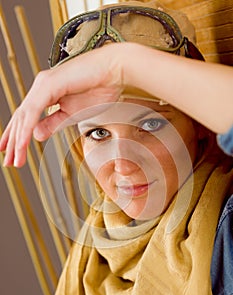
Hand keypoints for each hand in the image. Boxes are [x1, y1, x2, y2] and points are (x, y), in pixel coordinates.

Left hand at [0, 44, 123, 166]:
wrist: (114, 72)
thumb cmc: (98, 89)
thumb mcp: (72, 114)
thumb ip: (53, 123)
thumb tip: (35, 135)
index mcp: (46, 92)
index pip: (26, 117)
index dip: (17, 135)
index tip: (13, 152)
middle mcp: (41, 87)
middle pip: (20, 117)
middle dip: (13, 141)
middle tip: (8, 161)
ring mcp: (43, 84)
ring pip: (24, 116)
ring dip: (18, 140)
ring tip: (14, 158)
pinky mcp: (49, 84)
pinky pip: (33, 111)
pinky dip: (26, 129)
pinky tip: (22, 144)